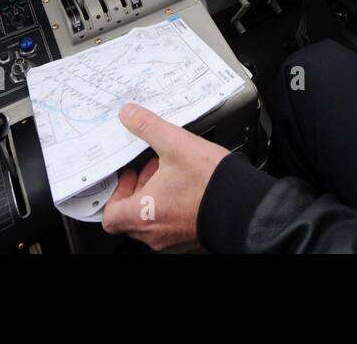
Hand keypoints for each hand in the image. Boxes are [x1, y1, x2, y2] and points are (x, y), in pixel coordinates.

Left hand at [101, 103, 229, 251]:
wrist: (246, 205)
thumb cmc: (211, 182)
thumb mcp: (175, 144)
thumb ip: (148, 127)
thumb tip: (129, 115)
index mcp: (143, 214)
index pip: (110, 216)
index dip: (115, 194)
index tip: (128, 175)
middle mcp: (156, 234)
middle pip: (131, 219)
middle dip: (138, 191)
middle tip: (149, 171)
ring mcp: (174, 241)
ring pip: (153, 223)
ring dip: (155, 200)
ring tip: (170, 176)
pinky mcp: (192, 241)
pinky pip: (173, 228)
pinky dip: (173, 210)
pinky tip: (187, 189)